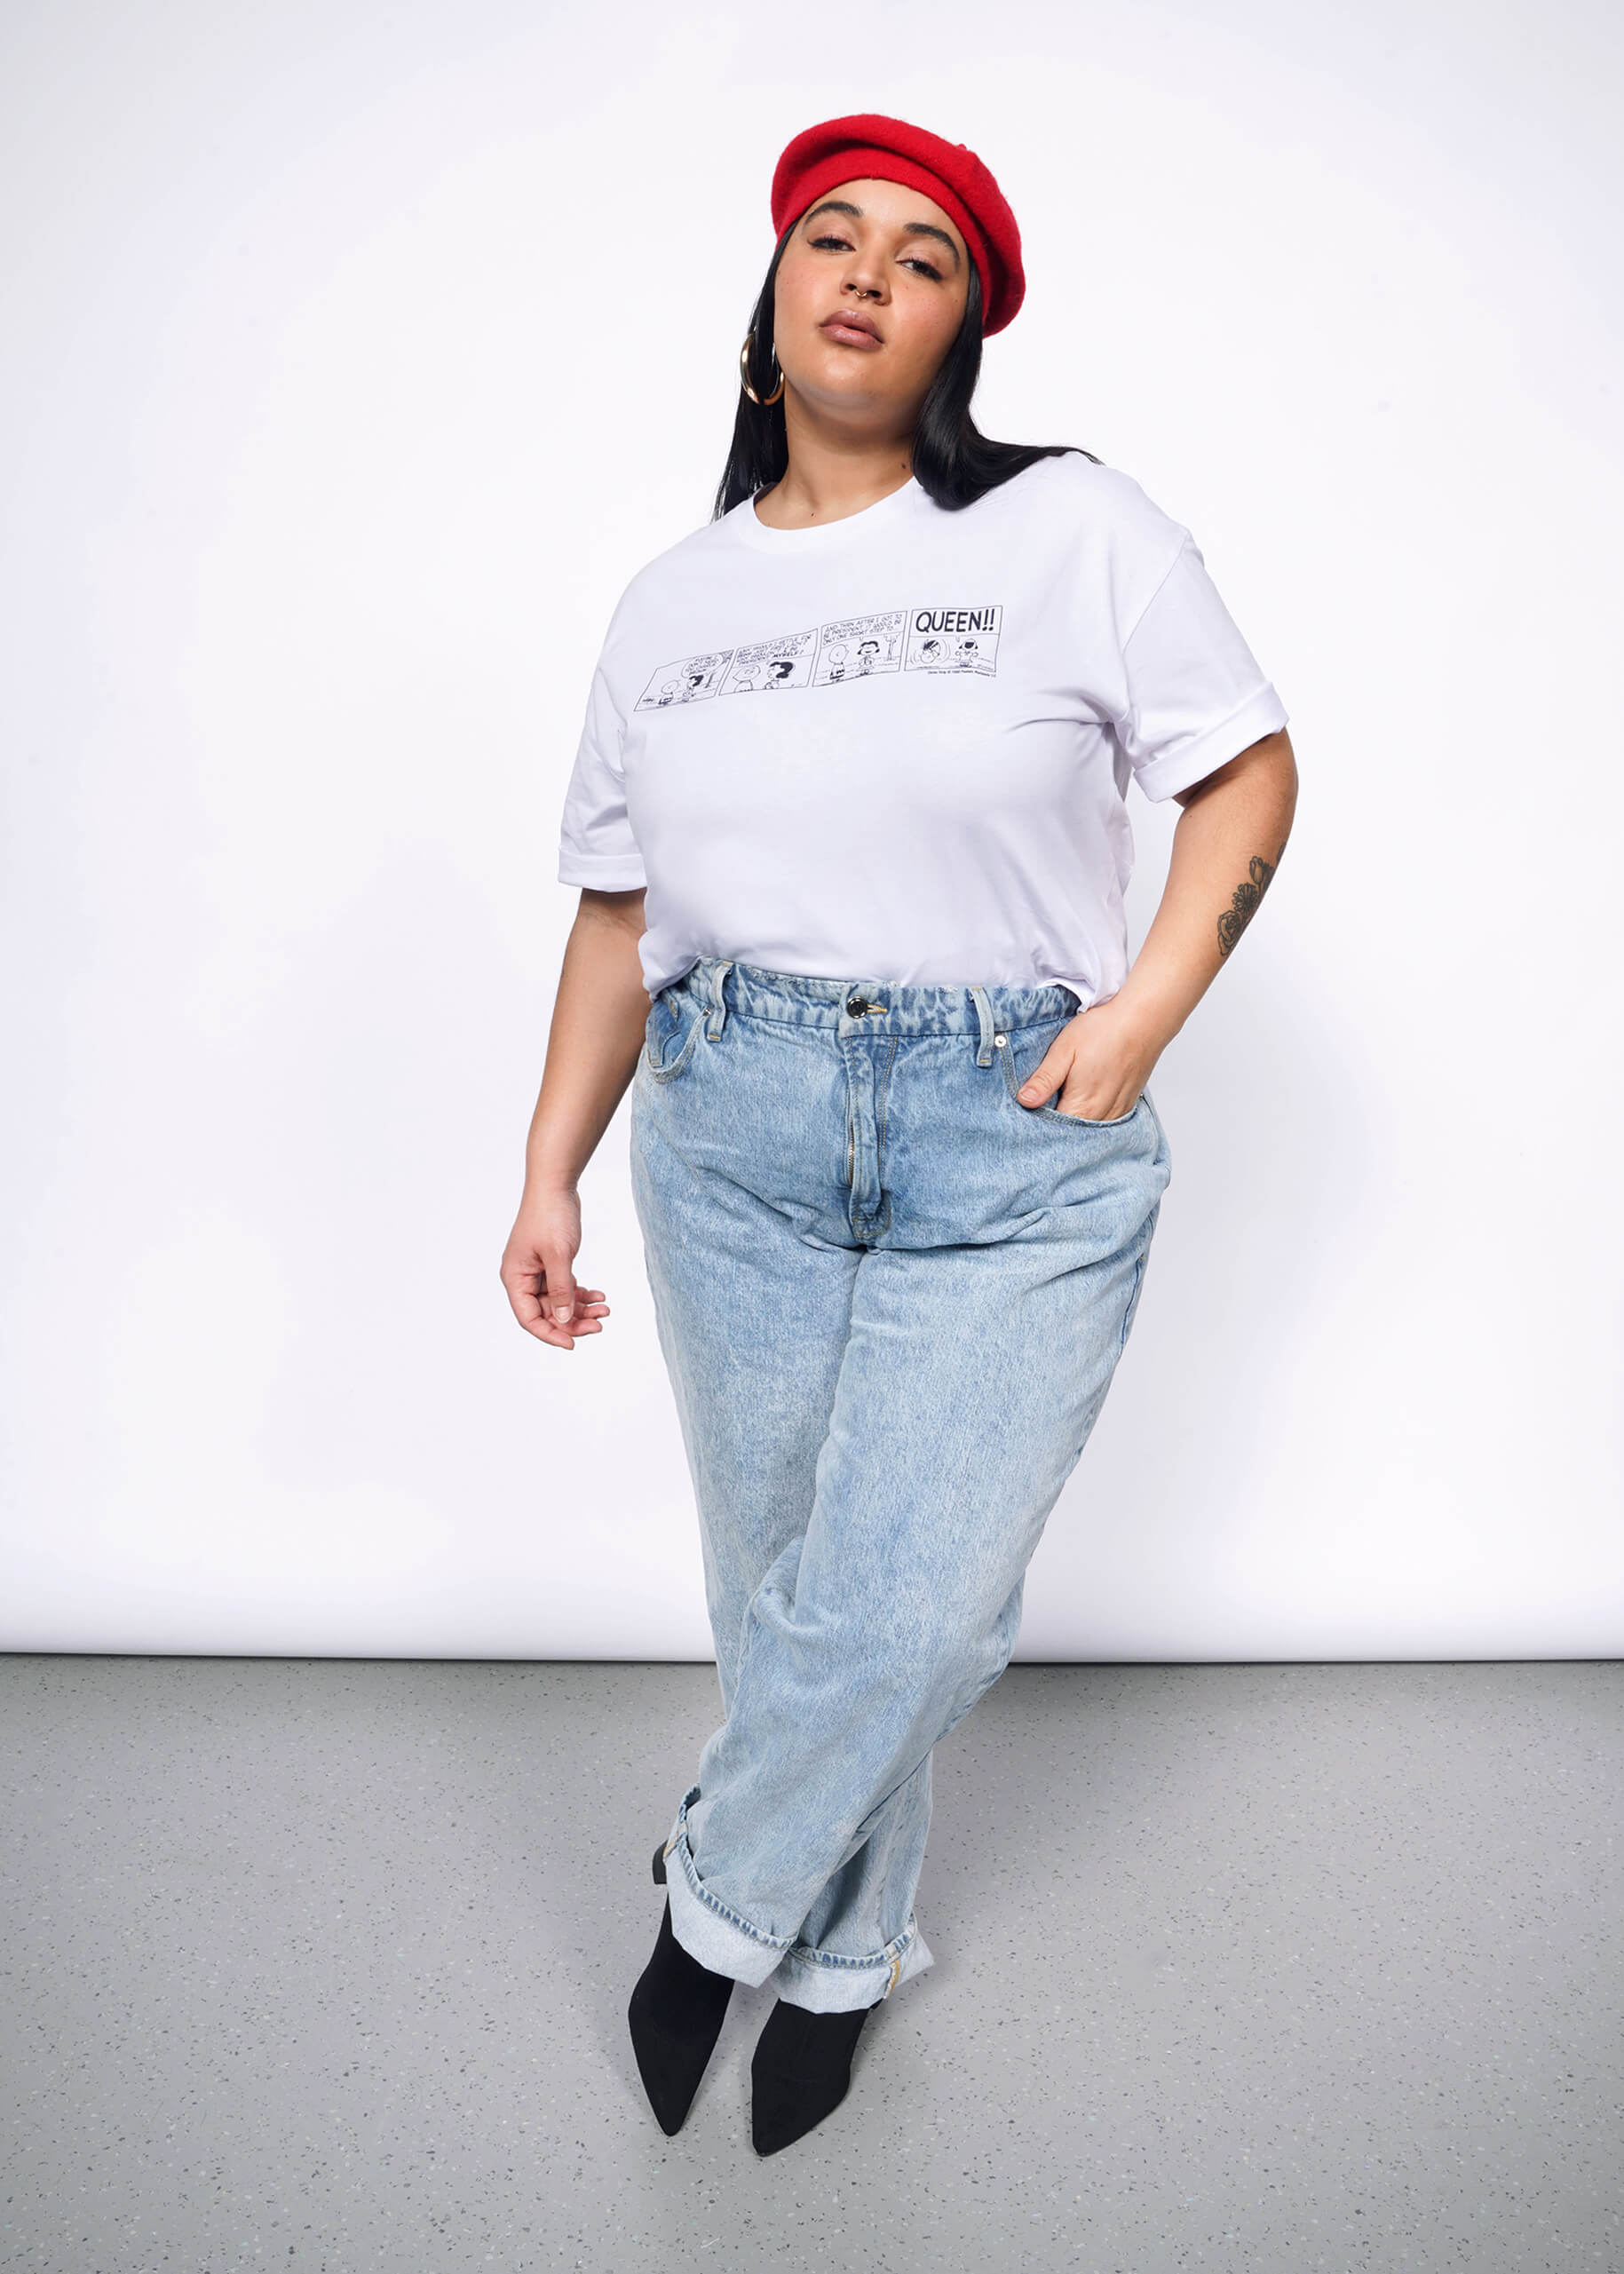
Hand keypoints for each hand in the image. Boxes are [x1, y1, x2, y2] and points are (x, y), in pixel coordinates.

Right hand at [500, 1186, 611, 1350]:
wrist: (556, 1185)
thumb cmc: (550, 1216)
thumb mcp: (558, 1256)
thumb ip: (561, 1290)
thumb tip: (564, 1321)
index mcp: (515, 1278)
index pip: (529, 1318)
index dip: (550, 1334)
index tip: (573, 1344)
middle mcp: (523, 1277)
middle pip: (546, 1313)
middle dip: (573, 1321)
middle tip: (599, 1324)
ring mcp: (537, 1271)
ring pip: (559, 1301)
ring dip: (581, 1308)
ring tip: (605, 1309)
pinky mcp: (551, 1263)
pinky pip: (565, 1287)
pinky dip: (581, 1292)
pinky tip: (599, 1295)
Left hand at [1015, 996, 1166, 1120]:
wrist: (1142, 1020)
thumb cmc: (1103, 1031)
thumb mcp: (1064, 1050)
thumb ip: (1044, 1080)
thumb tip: (1025, 1101)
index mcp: (1082, 1106)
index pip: (1051, 1130)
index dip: (1036, 1122)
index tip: (1027, 1111)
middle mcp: (1101, 1116)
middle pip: (1070, 1134)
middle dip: (1054, 1123)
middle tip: (1044, 1101)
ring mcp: (1117, 1113)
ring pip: (1087, 1129)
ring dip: (1073, 1119)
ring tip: (1064, 1098)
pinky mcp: (1126, 1106)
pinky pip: (1103, 1122)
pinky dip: (1091, 1116)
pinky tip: (1084, 1099)